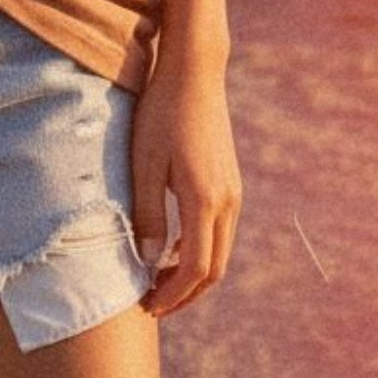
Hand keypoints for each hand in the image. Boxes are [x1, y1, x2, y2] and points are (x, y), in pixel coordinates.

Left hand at [130, 56, 241, 317]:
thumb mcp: (144, 162)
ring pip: (219, 251)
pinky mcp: (230, 182)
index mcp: (206, 199)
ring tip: (157, 279)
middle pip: (213, 269)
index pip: (196, 269)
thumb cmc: (161, 112)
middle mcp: (228, 201)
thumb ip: (147, 213)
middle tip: (151, 303)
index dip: (172, 294)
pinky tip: (172, 247)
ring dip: (192, 274)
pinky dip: (199, 250)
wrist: (193, 71)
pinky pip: (220, 231)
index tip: (147, 305)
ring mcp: (233, 191)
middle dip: (184, 294)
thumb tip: (149, 261)